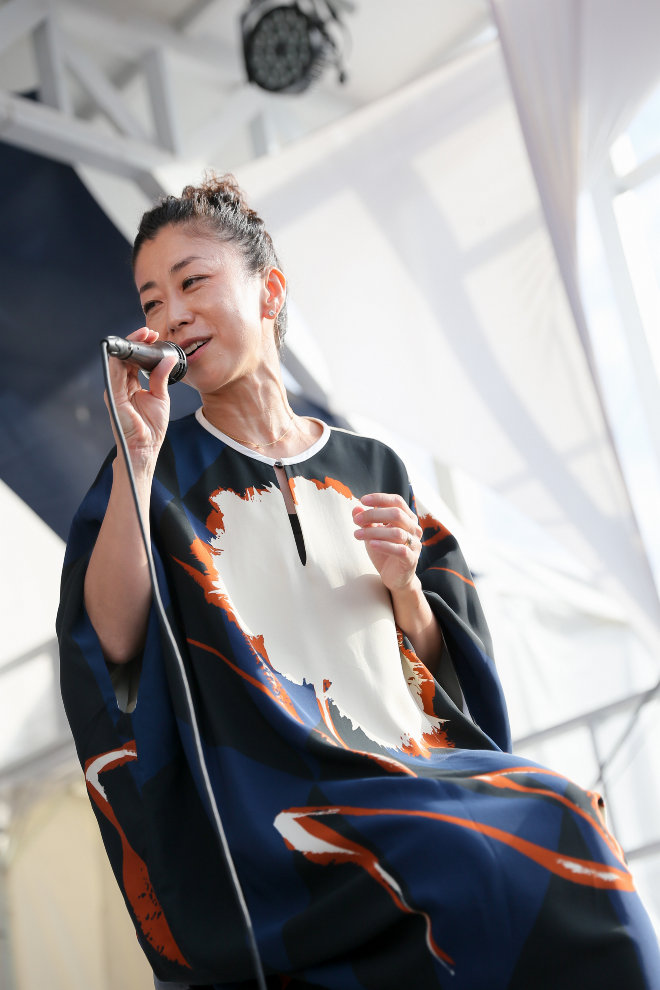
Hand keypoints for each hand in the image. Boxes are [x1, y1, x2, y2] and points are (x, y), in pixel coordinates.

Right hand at [105, 327, 178, 458]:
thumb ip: (161, 377)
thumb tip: (169, 359)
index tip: (152, 335)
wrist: (145, 448)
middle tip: (149, 332)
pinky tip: (131, 350)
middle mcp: (120, 386)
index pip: (133, 361)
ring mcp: (115, 390)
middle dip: (136, 342)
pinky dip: (121, 359)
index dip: (141, 346)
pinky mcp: (113, 396)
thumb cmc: (151, 427)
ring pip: (117, 361)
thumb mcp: (160, 397)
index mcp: (130, 386)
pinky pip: (115, 373)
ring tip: (143, 336)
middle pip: (124, 358)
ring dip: (129, 346)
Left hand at [352, 492, 422, 594]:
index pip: (397, 501)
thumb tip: (356, 508)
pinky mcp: (411, 560)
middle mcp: (414, 529)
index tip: (362, 500)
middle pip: (396, 514)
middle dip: (373, 515)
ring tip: (357, 534)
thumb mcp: (373, 534)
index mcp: (407, 518)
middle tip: (356, 520)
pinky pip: (400, 550)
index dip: (380, 498)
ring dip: (373, 532)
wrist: (395, 577)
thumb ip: (366, 521)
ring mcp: (415, 544)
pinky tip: (371, 544)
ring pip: (396, 532)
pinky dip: (384, 545)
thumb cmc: (385, 551)